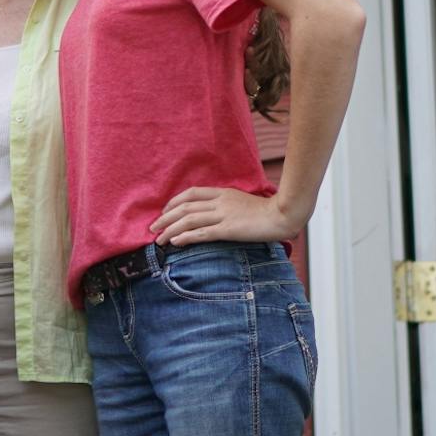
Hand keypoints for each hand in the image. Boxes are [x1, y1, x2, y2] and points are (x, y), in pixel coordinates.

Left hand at [151, 187, 294, 245]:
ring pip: (189, 220)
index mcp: (224, 193)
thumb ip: (229, 206)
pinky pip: (202, 233)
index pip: (192, 194)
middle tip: (152, 228)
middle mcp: (220, 201)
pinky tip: (175, 243)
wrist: (284, 215)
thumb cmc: (268, 212)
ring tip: (158, 239)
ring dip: (170, 230)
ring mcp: (223, 215)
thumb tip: (217, 216)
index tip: (164, 212)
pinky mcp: (228, 229)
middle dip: (165, 218)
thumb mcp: (244, 203)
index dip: (174, 202)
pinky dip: (185, 237)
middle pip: (184, 207)